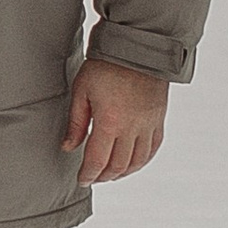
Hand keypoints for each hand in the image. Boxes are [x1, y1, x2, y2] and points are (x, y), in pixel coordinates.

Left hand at [63, 58, 169, 185]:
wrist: (137, 46)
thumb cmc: (106, 65)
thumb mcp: (82, 90)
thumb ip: (76, 123)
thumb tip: (68, 147)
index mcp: (110, 121)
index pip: (97, 160)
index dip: (88, 174)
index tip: (82, 180)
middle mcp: (132, 128)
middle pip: (118, 165)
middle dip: (104, 176)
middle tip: (93, 178)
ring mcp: (149, 124)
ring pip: (138, 161)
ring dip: (123, 172)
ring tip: (110, 174)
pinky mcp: (159, 118)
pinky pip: (153, 148)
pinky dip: (142, 160)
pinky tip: (133, 162)